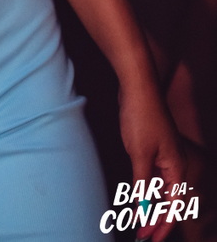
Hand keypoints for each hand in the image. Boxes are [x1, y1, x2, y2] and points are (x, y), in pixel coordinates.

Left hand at [118, 83, 184, 241]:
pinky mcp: (152, 149)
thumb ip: (142, 184)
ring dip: (151, 206)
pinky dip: (146, 190)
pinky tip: (138, 198)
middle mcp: (174, 165)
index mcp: (177, 168)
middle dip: (157, 220)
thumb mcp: (139, 154)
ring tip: (139, 222)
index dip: (162, 225)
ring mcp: (163, 156)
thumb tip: (143, 210)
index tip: (149, 238)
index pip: (173, 206)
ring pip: (161, 190)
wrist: (136, 87)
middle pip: (169, 201)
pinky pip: (152, 177)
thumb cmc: (140, 116)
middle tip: (142, 235)